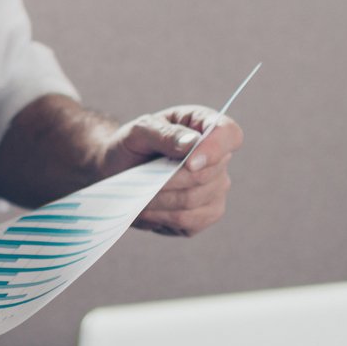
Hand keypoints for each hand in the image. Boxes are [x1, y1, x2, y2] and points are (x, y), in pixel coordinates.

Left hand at [103, 106, 243, 236]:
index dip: (214, 149)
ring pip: (196, 200)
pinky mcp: (208, 213)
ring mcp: (217, 187)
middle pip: (208, 174)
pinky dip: (164, 217)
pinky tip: (149, 209)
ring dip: (162, 200)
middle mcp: (218, 157)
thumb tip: (191, 143)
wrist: (118, 173)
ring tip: (140, 194)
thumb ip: (165, 133)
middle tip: (142, 179)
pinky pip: (192, 221)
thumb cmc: (131, 146)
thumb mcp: (139, 131)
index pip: (229, 134)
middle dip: (169, 180)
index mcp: (205, 125)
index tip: (189, 163)